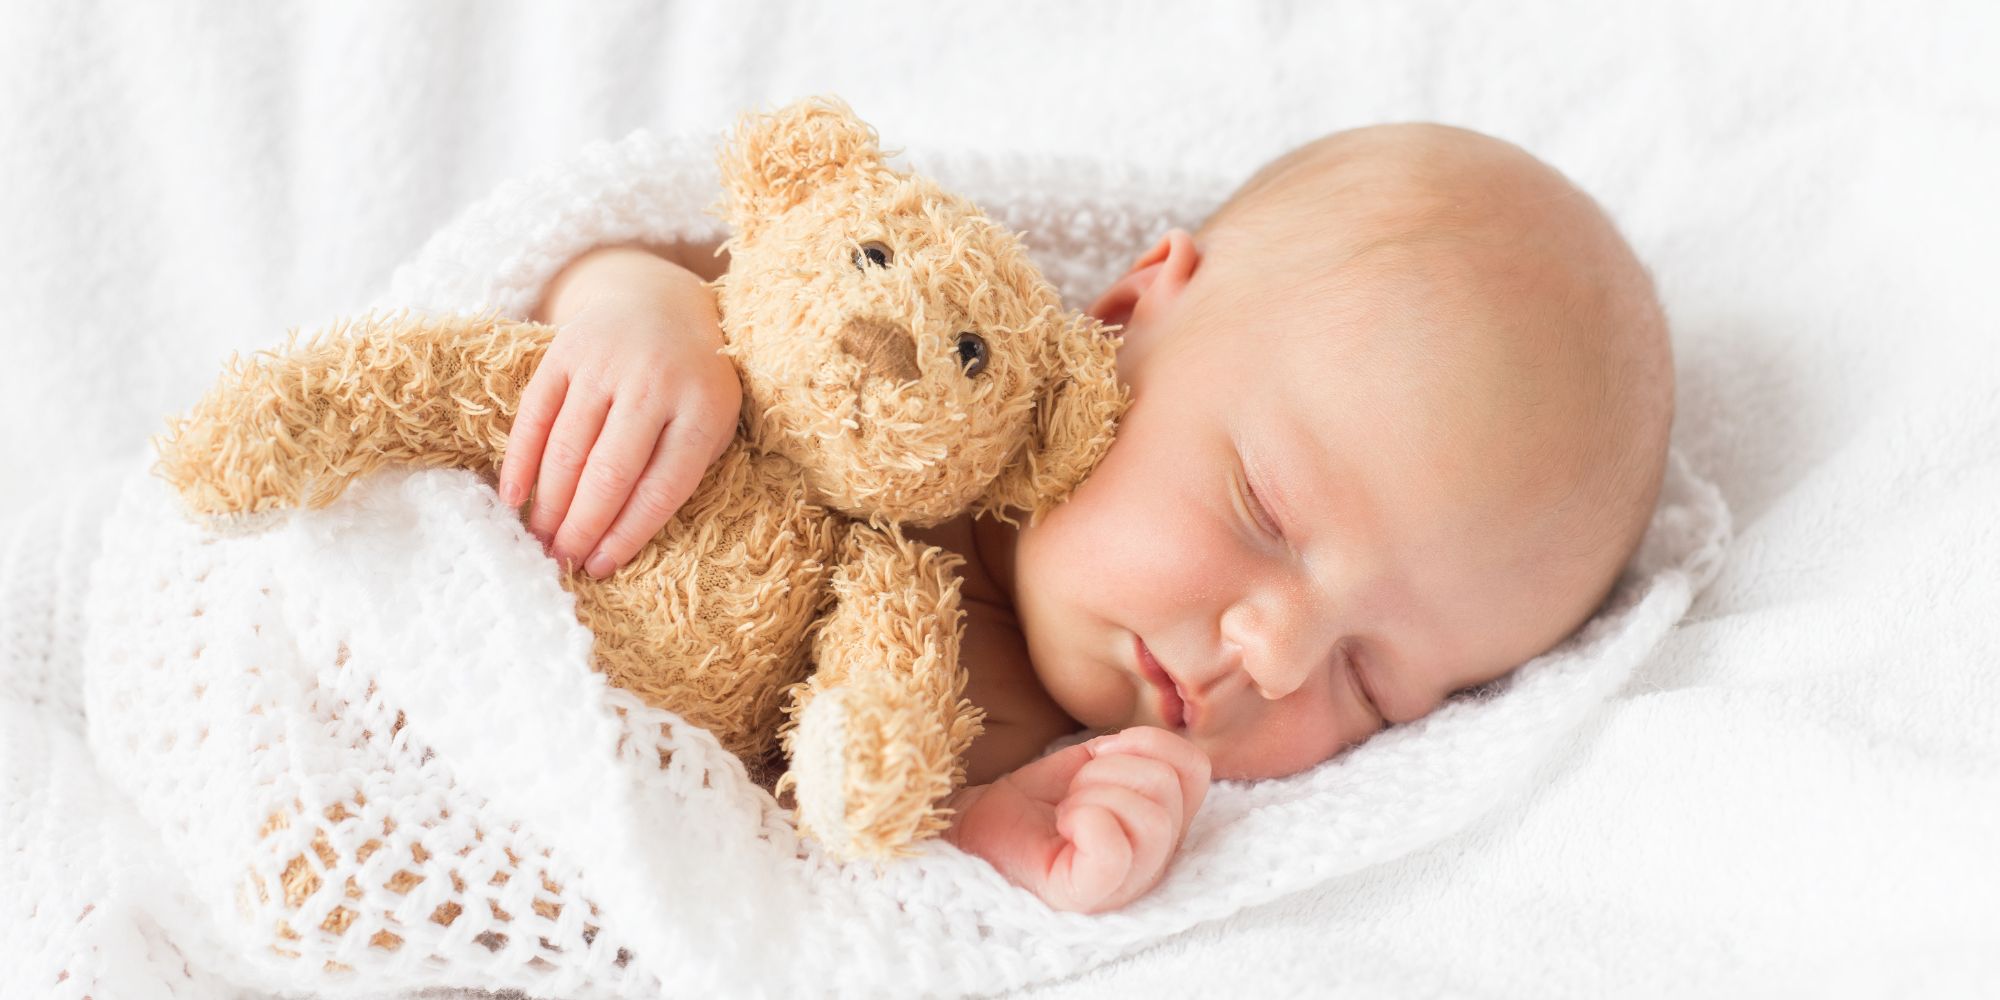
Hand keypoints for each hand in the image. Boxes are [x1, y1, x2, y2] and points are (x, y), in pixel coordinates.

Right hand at [500, 247, 739, 577]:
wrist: (662, 302)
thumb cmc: (692, 383)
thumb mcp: (712, 423)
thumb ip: (681, 470)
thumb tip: (618, 537)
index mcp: (702, 409)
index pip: (661, 488)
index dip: (627, 534)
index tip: (600, 567)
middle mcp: (654, 383)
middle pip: (610, 472)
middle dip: (581, 526)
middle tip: (561, 562)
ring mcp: (607, 362)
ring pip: (569, 447)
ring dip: (550, 502)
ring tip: (540, 540)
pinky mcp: (567, 349)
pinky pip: (536, 413)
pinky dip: (522, 459)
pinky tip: (515, 497)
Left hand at [946, 726, 1210, 912]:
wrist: (973, 828)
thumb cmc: (1030, 804)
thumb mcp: (1088, 765)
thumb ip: (1129, 754)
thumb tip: (1139, 745)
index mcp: (1161, 826)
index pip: (1195, 770)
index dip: (1148, 744)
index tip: (1100, 755)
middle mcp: (1153, 861)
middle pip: (1168, 790)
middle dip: (1111, 769)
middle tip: (1074, 790)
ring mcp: (1125, 885)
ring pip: (1152, 818)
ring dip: (1095, 793)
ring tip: (1067, 809)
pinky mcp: (1088, 896)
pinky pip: (1114, 848)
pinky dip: (1086, 817)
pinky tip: (1064, 823)